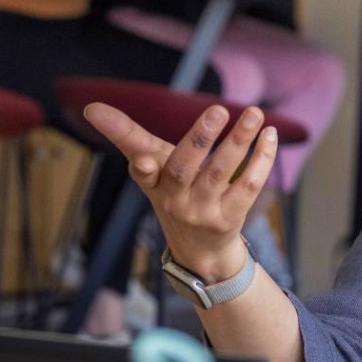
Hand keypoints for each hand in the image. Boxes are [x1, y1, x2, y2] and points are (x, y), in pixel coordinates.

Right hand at [83, 103, 277, 281]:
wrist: (199, 252)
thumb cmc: (174, 195)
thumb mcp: (150, 171)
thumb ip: (129, 139)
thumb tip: (92, 109)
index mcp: (153, 183)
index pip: (139, 167)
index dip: (135, 157)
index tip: (132, 149)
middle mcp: (175, 199)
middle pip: (184, 169)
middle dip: (200, 140)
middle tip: (218, 110)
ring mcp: (203, 210)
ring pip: (222, 173)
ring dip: (239, 141)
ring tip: (254, 113)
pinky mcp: (230, 218)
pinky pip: (249, 185)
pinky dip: (261, 159)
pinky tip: (268, 135)